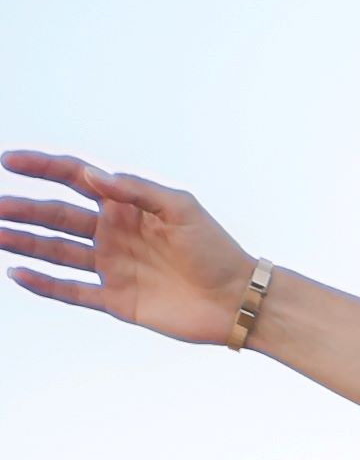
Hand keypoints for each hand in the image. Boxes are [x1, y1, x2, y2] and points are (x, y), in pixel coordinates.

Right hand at [0, 151, 258, 344]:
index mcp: (125, 204)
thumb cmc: (214, 247)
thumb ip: (134, 189)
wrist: (237, 299)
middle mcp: (112, 232)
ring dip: (23, 242)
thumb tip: (91, 176)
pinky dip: (45, 284)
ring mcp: (112, 266)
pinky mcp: (115, 300)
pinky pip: (71, 291)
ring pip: (56, 251)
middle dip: (22, 209)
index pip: (74, 178)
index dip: (42, 167)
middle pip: (55, 215)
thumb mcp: (179, 207)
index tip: (8, 159)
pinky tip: (17, 273)